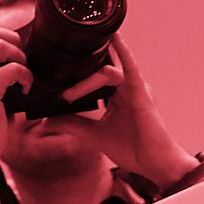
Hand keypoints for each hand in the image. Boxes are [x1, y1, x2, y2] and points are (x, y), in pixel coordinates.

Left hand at [44, 30, 196, 187]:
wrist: (156, 165)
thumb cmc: (133, 150)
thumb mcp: (94, 135)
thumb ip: (72, 124)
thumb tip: (47, 120)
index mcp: (118, 93)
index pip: (96, 72)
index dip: (79, 68)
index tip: (56, 65)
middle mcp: (127, 85)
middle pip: (100, 66)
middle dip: (81, 63)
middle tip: (56, 58)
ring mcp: (135, 86)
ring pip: (107, 70)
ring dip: (85, 83)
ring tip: (67, 97)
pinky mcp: (140, 92)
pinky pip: (129, 67)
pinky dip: (122, 51)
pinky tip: (112, 39)